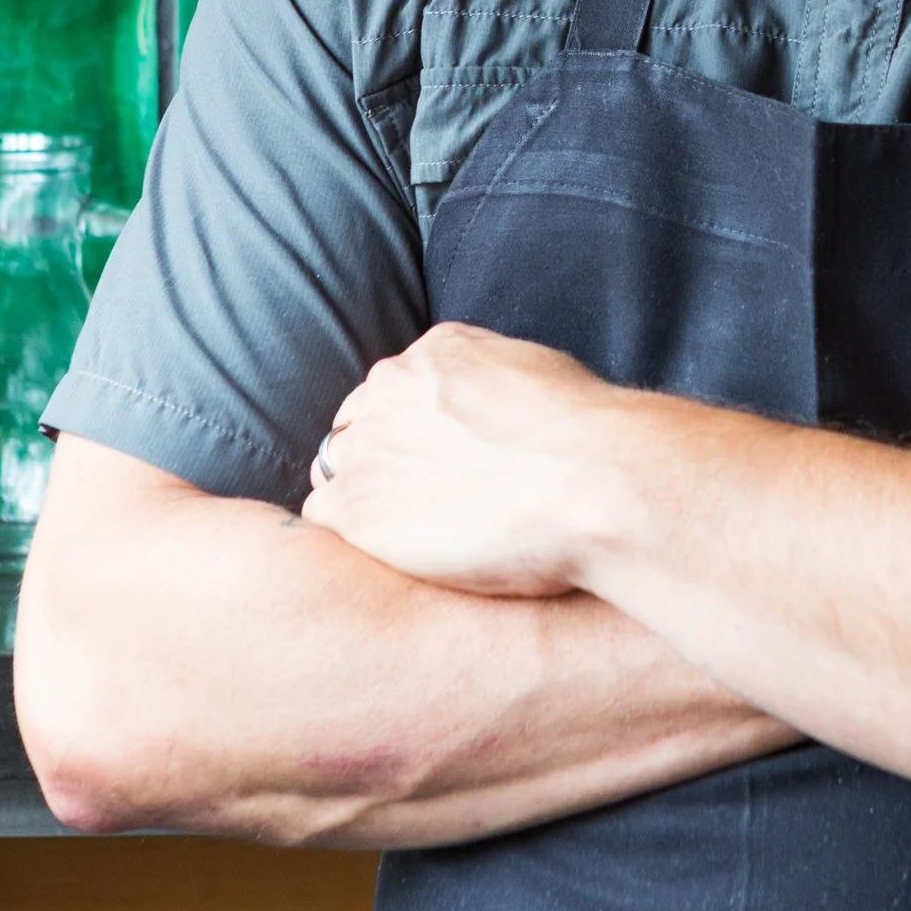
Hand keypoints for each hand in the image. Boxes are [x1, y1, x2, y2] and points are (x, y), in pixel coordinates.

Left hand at [301, 323, 622, 595]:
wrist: (587, 482)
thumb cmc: (589, 442)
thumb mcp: (546, 382)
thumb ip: (504, 390)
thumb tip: (509, 415)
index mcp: (438, 354)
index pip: (398, 389)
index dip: (413, 430)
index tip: (436, 464)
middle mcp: (391, 387)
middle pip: (357, 424)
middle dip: (381, 460)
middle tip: (420, 505)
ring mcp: (367, 445)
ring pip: (334, 468)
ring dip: (359, 497)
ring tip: (405, 535)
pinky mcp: (355, 506)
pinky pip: (322, 515)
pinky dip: (348, 535)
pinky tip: (385, 557)